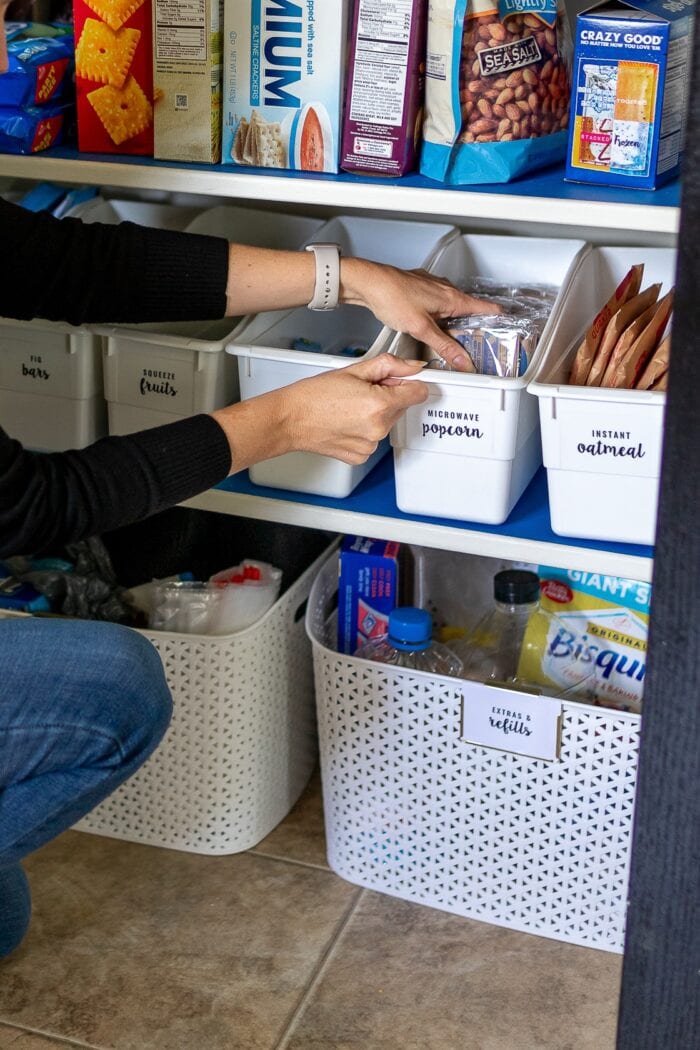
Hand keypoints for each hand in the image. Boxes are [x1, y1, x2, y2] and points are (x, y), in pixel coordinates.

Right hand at [211, 354, 427, 473]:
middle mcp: (378, 429)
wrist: (290, 419)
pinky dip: (365, 429)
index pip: (419, 393)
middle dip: (388, 397)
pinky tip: (346, 421)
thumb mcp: (353, 370)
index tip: (400, 380)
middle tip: (361, 391)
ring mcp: (370, 445)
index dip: (410, 383)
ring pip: (387, 423)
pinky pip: (373, 438)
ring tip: (349, 407)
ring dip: (376, 413)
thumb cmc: (314, 395)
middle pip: (401, 407)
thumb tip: (412, 367)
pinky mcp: (361, 455)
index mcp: (379, 405)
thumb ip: (390, 365)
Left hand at [340, 258, 494, 371]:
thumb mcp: (421, 328)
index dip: (498, 320)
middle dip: (474, 327)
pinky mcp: (420, 289)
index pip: (486, 308)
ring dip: (456, 322)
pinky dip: (440, 316)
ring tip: (455, 340)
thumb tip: (462, 361)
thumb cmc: (392, 296)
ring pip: (453, 307)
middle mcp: (445, 289)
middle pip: (470, 310)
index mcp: (452, 297)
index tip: (506, 331)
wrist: (369, 283)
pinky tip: (431, 325)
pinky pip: (438, 304)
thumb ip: (444, 347)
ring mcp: (433, 287)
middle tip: (478, 345)